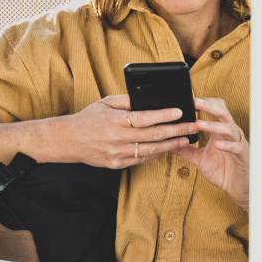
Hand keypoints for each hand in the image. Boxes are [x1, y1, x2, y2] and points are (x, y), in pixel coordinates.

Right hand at [53, 95, 196, 168]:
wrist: (69, 141)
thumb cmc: (89, 118)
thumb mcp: (105, 103)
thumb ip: (127, 100)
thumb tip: (149, 97)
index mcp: (115, 120)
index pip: (145, 118)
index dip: (164, 115)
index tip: (180, 112)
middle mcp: (117, 139)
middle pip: (153, 135)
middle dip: (176, 131)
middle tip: (192, 127)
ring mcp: (117, 154)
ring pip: (150, 150)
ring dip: (171, 145)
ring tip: (185, 139)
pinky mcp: (117, 164)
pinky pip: (141, 159)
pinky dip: (156, 154)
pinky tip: (167, 148)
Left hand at [171, 97, 249, 209]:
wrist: (237, 188)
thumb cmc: (222, 171)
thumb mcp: (199, 159)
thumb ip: (185, 150)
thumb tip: (168, 143)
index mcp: (220, 131)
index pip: (215, 110)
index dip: (205, 103)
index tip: (189, 99)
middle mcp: (230, 134)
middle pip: (223, 113)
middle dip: (209, 106)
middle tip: (195, 102)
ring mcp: (237, 143)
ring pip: (229, 128)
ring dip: (213, 125)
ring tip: (199, 124)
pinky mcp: (243, 155)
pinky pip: (237, 147)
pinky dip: (227, 145)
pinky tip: (217, 144)